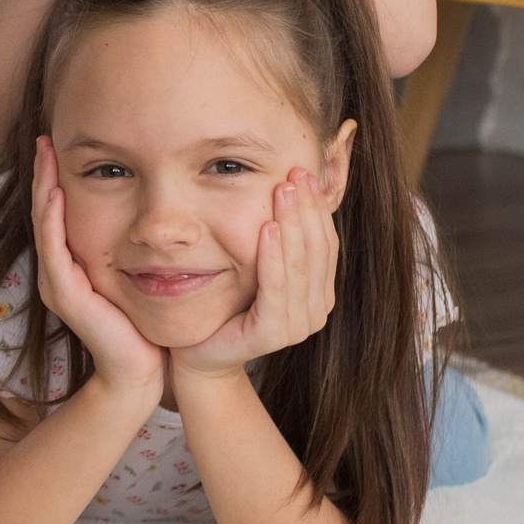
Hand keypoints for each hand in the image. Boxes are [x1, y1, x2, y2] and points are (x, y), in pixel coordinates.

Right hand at [31, 138, 164, 395]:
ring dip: (45, 186)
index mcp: (70, 264)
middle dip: (45, 172)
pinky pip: (54, 247)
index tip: (60, 142)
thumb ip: (132, 246)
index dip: (56, 177)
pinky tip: (58, 192)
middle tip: (47, 136)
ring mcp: (56, 282)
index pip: (58, 211)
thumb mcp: (136, 274)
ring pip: (45, 223)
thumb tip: (151, 211)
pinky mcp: (64, 294)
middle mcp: (57, 270)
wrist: (141, 371)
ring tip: (47, 153)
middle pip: (45, 210)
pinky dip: (54, 217)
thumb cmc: (144, 323)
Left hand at [175, 167, 339, 380]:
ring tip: (283, 191)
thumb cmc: (227, 304)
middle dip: (306, 208)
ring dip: (293, 225)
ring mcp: (298, 325)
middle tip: (295, 172)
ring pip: (299, 265)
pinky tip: (267, 228)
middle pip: (317, 249)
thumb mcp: (256, 266)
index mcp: (319, 293)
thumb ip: (278, 240)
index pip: (325, 242)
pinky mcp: (273, 334)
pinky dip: (273, 257)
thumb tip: (289, 187)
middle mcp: (316, 310)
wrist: (198, 353)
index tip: (303, 171)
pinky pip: (275, 289)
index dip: (316, 207)